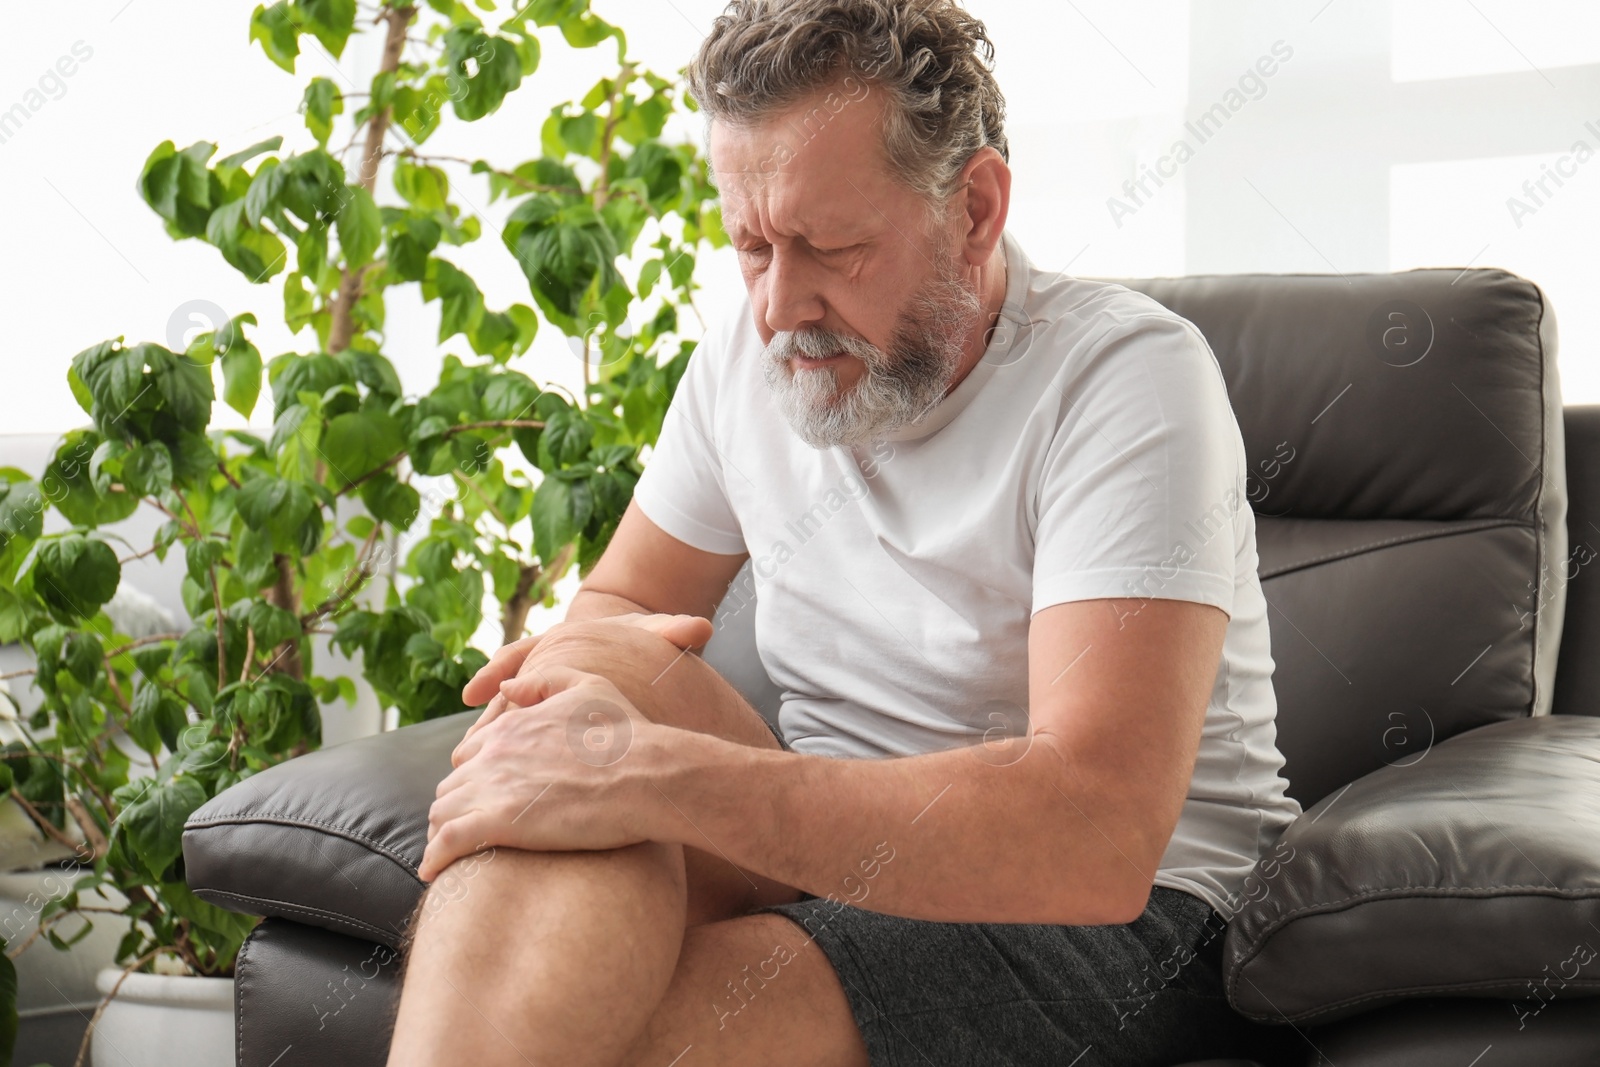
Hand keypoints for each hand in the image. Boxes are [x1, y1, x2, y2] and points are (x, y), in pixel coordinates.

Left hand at [421, 666, 659, 880]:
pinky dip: (435, 857)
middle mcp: (494, 751)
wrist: (649, 775)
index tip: (482, 794)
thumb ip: (543, 681)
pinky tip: (433, 872)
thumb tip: (506, 687)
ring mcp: (493, 786)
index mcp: (512, 724)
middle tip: (464, 829)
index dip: (474, 775)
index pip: (470, 753)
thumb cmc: (629, 735)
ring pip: (442, 812)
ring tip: (447, 854)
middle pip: (452, 784)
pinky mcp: (499, 823)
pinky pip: (448, 843)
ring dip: (441, 832)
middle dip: (455, 805)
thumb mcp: (589, 686)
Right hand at [456, 612, 711, 756]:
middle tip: (469, 748)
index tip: (474, 691)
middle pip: (505, 698)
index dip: (495, 674)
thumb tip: (701, 627)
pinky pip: (519, 744)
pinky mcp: (547, 727)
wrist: (638, 656)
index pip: (518, 655)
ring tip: (472, 776)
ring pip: (506, 727)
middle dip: (486, 723)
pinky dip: (506, 763)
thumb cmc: (641, 644)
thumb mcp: (655, 635)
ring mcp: (542, 702)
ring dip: (489, 750)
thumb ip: (675, 631)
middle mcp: (543, 673)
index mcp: (559, 643)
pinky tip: (495, 791)